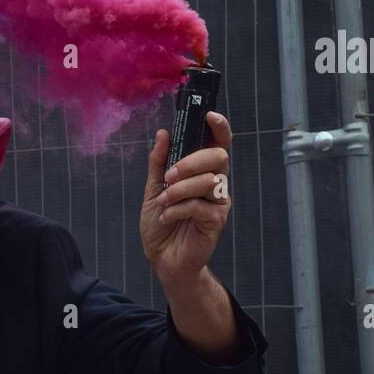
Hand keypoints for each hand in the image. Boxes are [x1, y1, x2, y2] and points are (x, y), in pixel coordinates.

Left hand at [141, 111, 232, 287]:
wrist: (162, 258)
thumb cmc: (161, 224)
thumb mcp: (154, 189)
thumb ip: (159, 162)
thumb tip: (164, 133)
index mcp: (202, 172)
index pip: (218, 144)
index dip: (219, 127)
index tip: (208, 114)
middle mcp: (215, 184)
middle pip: (217, 157)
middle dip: (190, 162)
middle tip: (169, 176)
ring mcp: (218, 203)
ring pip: (207, 181)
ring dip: (178, 190)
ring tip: (164, 203)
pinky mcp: (216, 221)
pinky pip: (199, 205)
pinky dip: (177, 210)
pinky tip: (168, 218)